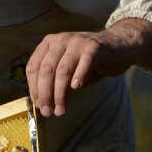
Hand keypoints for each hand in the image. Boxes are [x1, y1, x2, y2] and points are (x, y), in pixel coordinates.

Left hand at [26, 18, 151, 116]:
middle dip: (45, 94)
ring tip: (61, 109)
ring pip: (63, 70)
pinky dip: (79, 75)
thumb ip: (54, 82)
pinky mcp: (95, 47)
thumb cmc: (88, 63)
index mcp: (49, 44)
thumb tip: (43, 104)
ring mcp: (78, 42)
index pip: (33, 67)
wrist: (117, 47)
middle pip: (47, 70)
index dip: (34, 89)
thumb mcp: (67, 71)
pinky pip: (84, 62)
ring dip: (60, 93)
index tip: (38, 105)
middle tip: (48, 112)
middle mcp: (61, 40)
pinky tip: (76, 88)